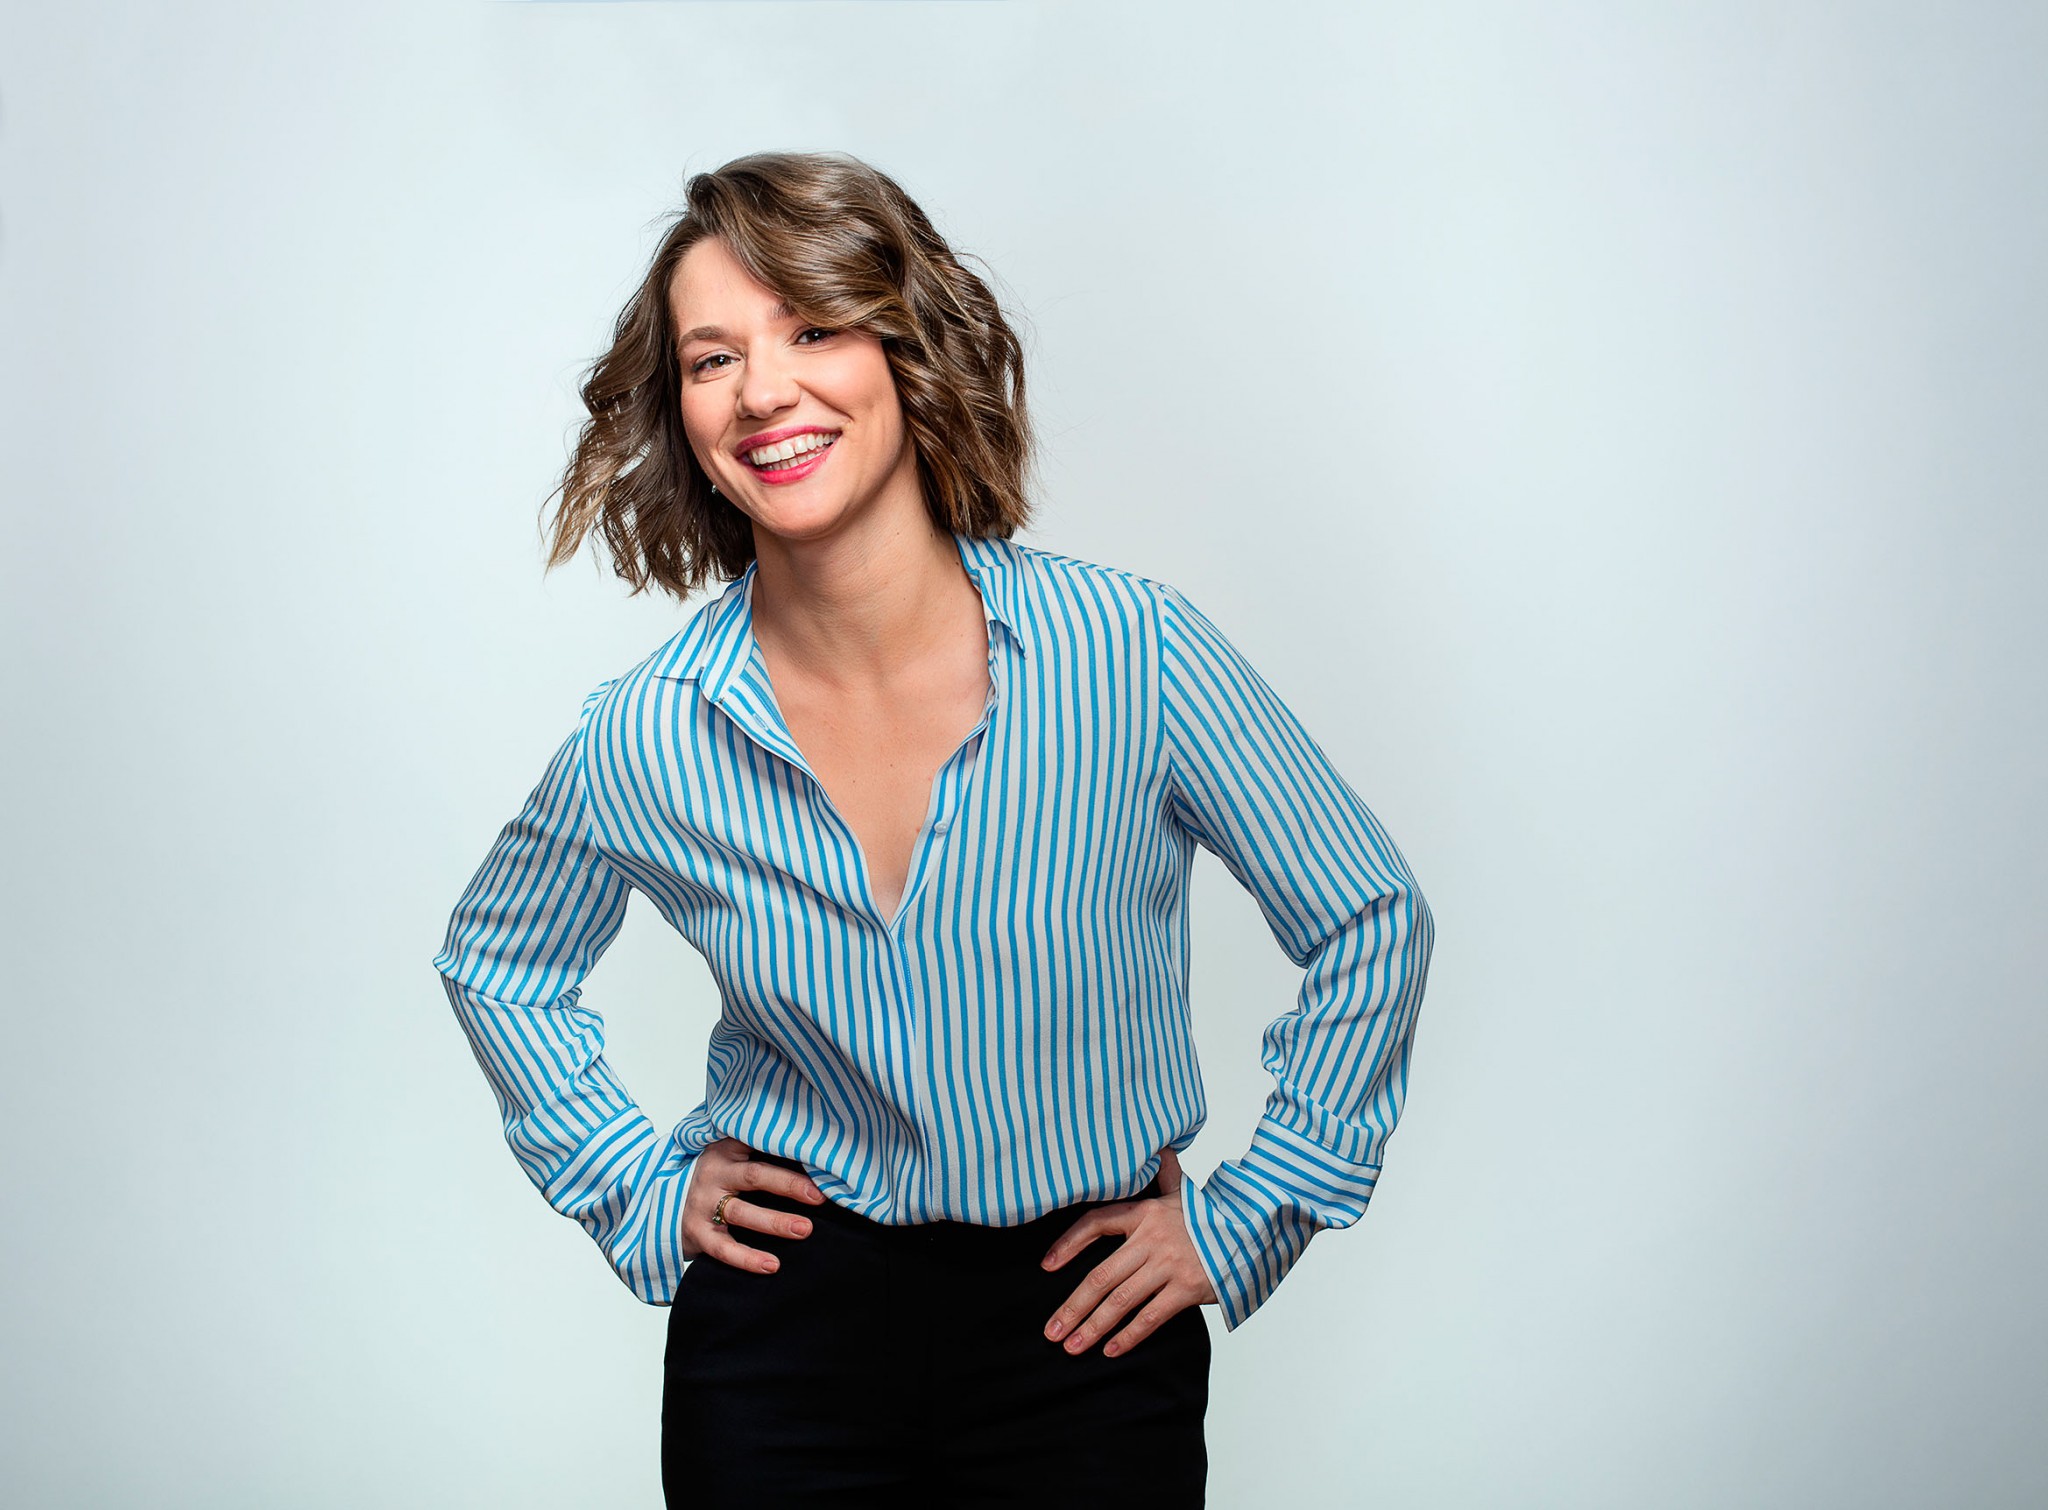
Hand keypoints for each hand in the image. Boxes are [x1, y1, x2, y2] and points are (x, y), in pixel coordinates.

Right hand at [679, 1137, 825, 1272]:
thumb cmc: (713, 1177)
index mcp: (727, 1147)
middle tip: (819, 1196)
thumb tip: (815, 1158)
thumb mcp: (731, 1155)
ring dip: (774, 1222)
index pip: (759, 1141)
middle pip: (754, 1176)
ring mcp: (702, 1202)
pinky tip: (772, 1265)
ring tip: (804, 1229)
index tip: (819, 1155)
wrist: (662, 1201)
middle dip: (789, 1185)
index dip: (788, 1147)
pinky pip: (723, 1247)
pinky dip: (747, 1258)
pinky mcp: (697, 1232)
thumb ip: (761, 1151)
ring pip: (741, 1212)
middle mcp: (714, 1172)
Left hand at [1040, 1146, 1217, 1356]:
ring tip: (1072, 1346)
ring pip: (1121, 1300)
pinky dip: (1129, 1336)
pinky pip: (1150, 1316)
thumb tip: (1161, 1148)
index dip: (1067, 1244)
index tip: (1046, 1266)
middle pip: (1101, 1276)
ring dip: (1093, 1327)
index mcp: (1145, 1213)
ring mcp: (1169, 1265)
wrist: (1255, 1229)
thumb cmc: (1214, 1216)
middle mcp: (1152, 1239)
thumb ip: (1167, 1175)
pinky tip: (1110, 1350)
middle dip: (1073, 1307)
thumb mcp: (1185, 1192)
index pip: (1096, 1223)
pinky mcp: (1187, 1289)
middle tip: (1051, 1331)